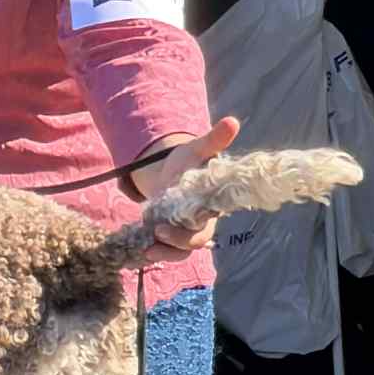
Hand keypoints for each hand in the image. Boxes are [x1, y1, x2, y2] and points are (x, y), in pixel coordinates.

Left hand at [134, 117, 240, 258]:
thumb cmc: (188, 163)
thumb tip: (233, 121)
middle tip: (156, 233)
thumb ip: (213, 140)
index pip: (206, 225)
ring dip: (164, 253)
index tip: (169, 225)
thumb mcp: (197, 150)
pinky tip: (140, 252)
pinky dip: (156, 253)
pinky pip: (167, 251)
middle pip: (193, 242)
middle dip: (175, 242)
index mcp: (210, 206)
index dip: (191, 230)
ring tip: (146, 252)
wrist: (171, 172)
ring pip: (180, 252)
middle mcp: (200, 223)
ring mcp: (184, 232)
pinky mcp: (169, 235)